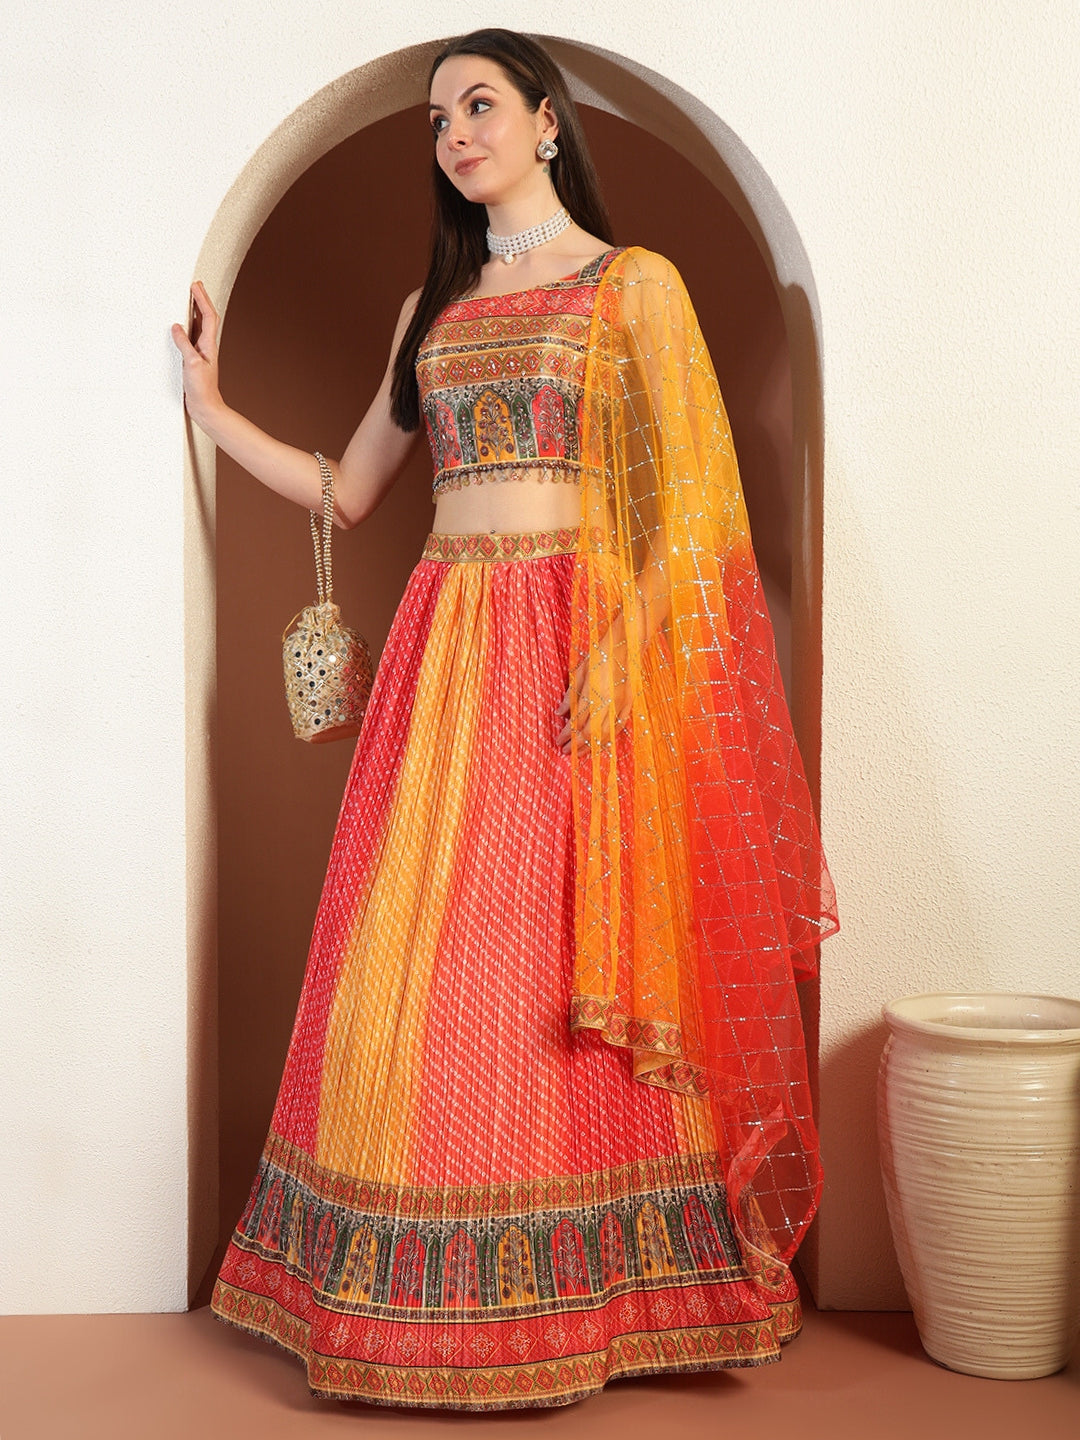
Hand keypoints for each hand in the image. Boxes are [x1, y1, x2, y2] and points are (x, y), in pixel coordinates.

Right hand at [170, 280, 222, 425]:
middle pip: (207, 317)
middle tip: (194, 285)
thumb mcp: (192, 364)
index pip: (208, 316)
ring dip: (196, 310)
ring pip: (200, 325)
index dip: (202, 300)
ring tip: (190, 298)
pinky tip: (182, 325)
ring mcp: (202, 352)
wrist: (205, 407)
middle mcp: (207, 346)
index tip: (195, 286)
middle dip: (201, 300)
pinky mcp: (195, 358)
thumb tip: (177, 327)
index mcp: (209, 345)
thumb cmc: (202, 389)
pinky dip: (189, 325)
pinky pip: (192, 336)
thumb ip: (184, 344)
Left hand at [555, 627, 632, 754]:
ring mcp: (620, 706)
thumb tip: (559, 713)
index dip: (567, 734)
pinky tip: (601, 744)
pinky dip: (608, 738)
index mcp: (592, 694)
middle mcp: (606, 704)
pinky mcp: (629, 705)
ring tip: (580, 753)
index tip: (558, 741)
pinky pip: (618, 728)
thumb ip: (570, 695)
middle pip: (590, 733)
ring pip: (604, 734)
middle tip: (565, 751)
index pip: (576, 722)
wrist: (627, 646)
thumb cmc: (601, 655)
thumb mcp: (580, 672)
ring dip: (591, 746)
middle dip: (576, 745)